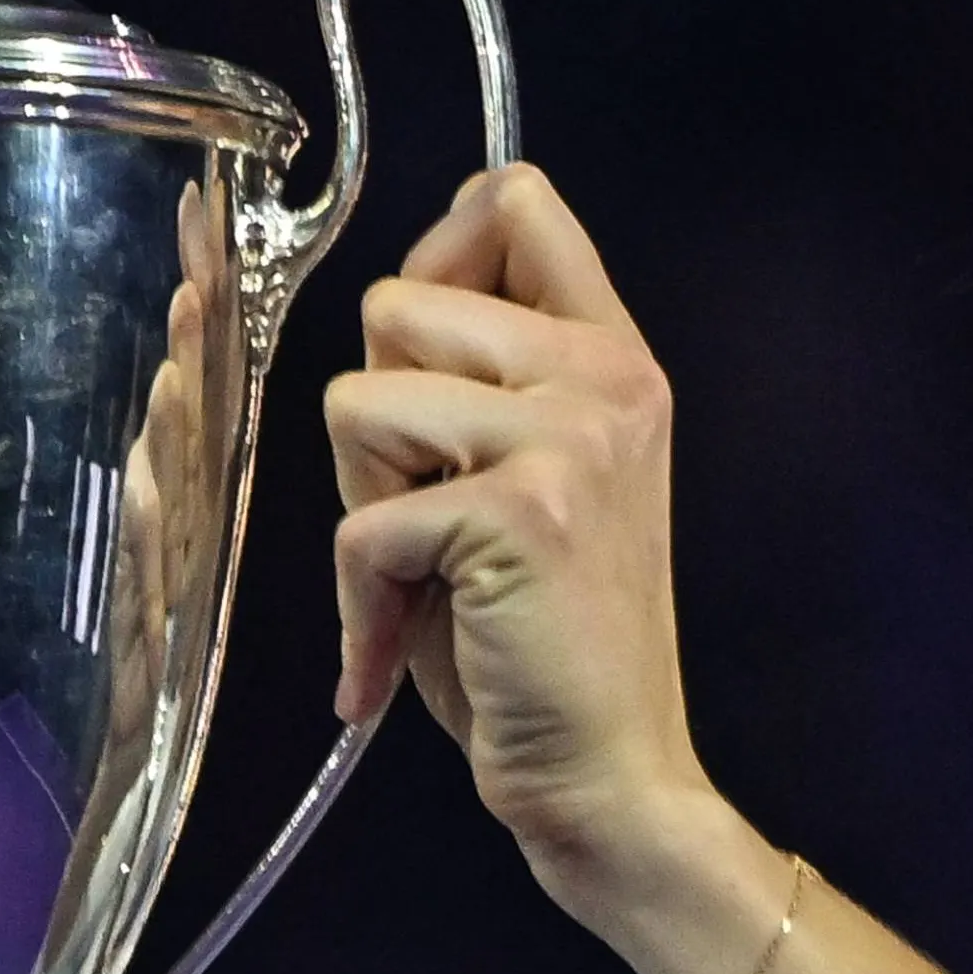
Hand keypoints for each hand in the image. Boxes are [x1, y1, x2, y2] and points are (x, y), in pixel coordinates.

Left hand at [324, 165, 720, 923]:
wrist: (610, 775)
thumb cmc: (546, 643)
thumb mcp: (535, 476)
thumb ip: (487, 378)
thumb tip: (393, 301)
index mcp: (614, 355)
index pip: (515, 198)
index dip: (435, 255)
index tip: (424, 356)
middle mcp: (604, 374)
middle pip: (395, 306)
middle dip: (376, 416)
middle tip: (429, 514)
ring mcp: (568, 435)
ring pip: (359, 402)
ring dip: (363, 502)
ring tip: (426, 574)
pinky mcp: (518, 510)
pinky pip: (362, 520)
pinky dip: (357, 603)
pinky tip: (399, 650)